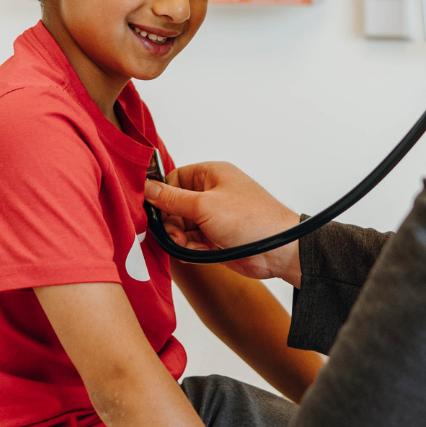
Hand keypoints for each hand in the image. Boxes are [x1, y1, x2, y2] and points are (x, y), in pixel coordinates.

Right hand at [144, 162, 301, 286]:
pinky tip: (198, 252)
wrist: (277, 251)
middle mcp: (212, 193)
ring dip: (180, 238)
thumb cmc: (252, 220)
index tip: (153, 210)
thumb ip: (172, 199)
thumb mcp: (204, 206)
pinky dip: (190, 248)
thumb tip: (148, 188)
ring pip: (181, 226)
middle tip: (174, 233)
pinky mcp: (216, 237)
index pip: (174, 179)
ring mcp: (214, 216)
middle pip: (174, 205)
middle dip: (171, 222)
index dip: (162, 195)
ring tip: (188, 244)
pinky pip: (191, 241)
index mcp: (211, 174)